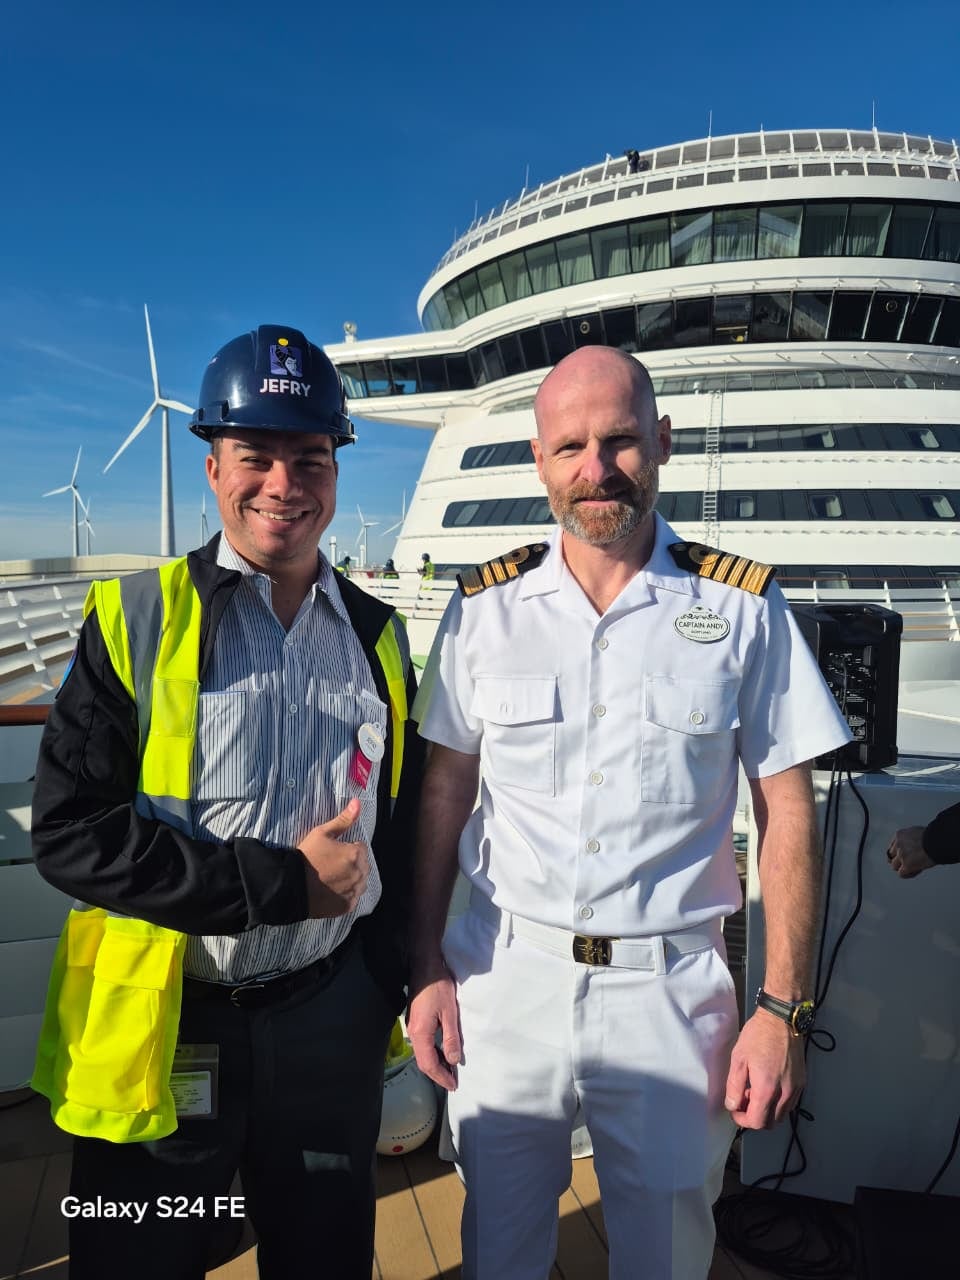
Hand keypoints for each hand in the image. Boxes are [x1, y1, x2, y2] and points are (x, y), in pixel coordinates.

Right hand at [298, 799, 369, 917]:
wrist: (290, 886)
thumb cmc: (306, 857)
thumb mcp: (322, 833)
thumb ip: (343, 819)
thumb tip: (357, 802)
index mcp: (355, 854)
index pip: (360, 847)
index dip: (346, 848)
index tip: (332, 852)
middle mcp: (360, 873)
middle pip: (362, 865)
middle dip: (351, 863)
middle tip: (330, 865)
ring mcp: (355, 891)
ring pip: (360, 881)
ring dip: (351, 878)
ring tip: (330, 877)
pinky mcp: (348, 906)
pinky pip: (353, 897)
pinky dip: (345, 894)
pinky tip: (330, 889)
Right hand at [407, 958, 461, 1091]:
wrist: (424, 965)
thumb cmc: (438, 987)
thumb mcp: (450, 1013)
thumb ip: (451, 1038)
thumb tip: (453, 1061)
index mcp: (421, 1033)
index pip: (429, 1064)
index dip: (441, 1077)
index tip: (454, 1086)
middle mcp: (413, 1033)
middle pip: (423, 1062)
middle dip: (438, 1074)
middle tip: (453, 1082)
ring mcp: (413, 1027)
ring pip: (422, 1053)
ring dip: (436, 1064)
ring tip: (450, 1071)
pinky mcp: (415, 1021)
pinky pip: (423, 1044)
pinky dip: (433, 1053)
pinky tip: (443, 1052)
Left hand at [724, 1010, 805, 1128]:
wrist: (781, 1020)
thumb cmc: (757, 1036)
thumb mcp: (739, 1059)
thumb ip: (734, 1086)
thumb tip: (732, 1106)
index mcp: (767, 1089)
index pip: (757, 1121)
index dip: (743, 1120)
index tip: (735, 1110)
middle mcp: (785, 1093)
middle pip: (771, 1123)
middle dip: (755, 1117)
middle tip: (744, 1099)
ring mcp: (796, 1089)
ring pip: (781, 1114)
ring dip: (767, 1110)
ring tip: (755, 1091)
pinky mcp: (801, 1082)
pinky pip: (790, 1103)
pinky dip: (778, 1103)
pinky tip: (769, 1086)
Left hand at [886, 827, 934, 878]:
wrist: (937, 842)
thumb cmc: (933, 838)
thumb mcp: (917, 833)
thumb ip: (910, 840)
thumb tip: (912, 849)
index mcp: (899, 835)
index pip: (892, 847)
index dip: (898, 853)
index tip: (905, 856)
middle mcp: (898, 844)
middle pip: (891, 857)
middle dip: (899, 861)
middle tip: (910, 863)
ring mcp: (901, 855)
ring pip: (894, 866)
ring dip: (903, 868)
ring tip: (915, 867)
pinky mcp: (906, 865)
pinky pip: (901, 874)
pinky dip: (908, 874)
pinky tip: (917, 871)